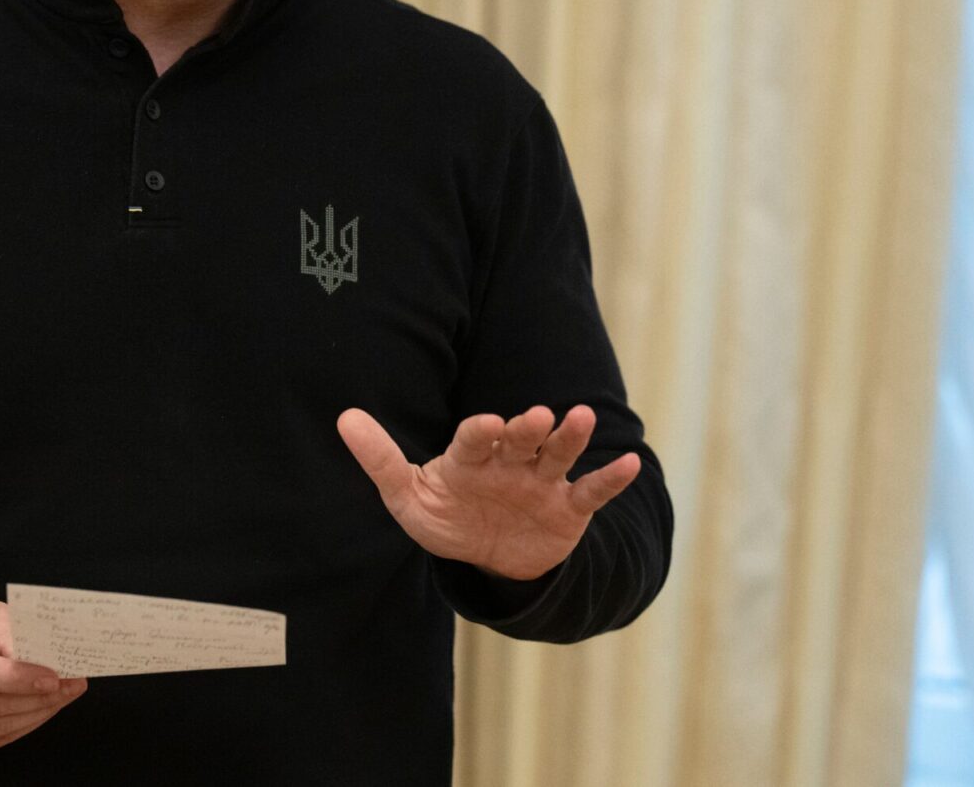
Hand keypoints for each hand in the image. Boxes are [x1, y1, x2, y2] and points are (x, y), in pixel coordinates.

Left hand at [337, 404, 640, 581]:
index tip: (489, 424)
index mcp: (470, 456)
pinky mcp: (567, 509)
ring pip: (558, 454)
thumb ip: (381, 459)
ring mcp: (541, 482)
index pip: (476, 438)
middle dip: (529, 427)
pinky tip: (630, 466)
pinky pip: (590, 492)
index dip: (482, 431)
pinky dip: (609, 480)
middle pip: (522, 438)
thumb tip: (343, 417)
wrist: (488, 560)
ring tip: (581, 418)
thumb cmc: (445, 517)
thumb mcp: (408, 496)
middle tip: (537, 414)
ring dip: (570, 437)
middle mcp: (510, 461)